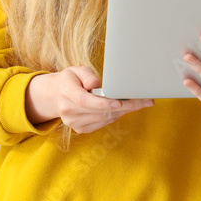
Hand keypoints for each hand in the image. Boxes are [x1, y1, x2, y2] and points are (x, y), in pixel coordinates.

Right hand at [25, 66, 153, 132]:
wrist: (54, 96)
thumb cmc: (69, 80)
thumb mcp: (75, 70)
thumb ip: (86, 75)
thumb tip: (97, 83)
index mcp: (67, 94)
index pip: (87, 101)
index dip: (105, 103)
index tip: (122, 102)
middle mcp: (69, 112)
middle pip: (101, 111)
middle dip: (126, 106)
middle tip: (145, 100)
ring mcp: (74, 123)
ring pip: (105, 118)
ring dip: (125, 111)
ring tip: (140, 102)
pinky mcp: (81, 129)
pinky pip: (104, 122)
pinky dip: (116, 115)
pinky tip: (125, 107)